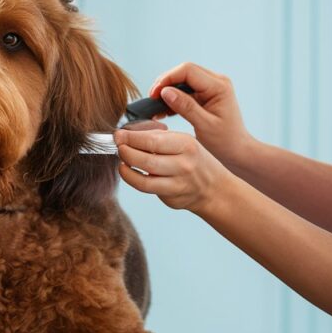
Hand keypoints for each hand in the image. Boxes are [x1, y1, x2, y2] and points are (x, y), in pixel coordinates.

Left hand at [113, 128, 233, 212]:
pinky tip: (128, 172)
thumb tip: (125, 135)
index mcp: (186, 145)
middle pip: (145, 160)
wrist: (213, 188)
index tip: (118, 135)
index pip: (152, 140)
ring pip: (143, 179)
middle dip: (126, 152)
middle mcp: (183, 165)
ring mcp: (178, 183)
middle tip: (118, 147)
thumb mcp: (182, 142)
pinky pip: (146, 189)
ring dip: (126, 169)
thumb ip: (157, 138)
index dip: (130, 138)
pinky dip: (132, 179)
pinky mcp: (172, 197)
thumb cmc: (192, 159)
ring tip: (121, 160)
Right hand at [150, 63, 254, 169]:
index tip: (154, 94)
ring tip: (155, 106)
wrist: (237, 150)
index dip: (168, 78)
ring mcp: (211, 87)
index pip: (188, 70)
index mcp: (219, 87)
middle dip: (165, 83)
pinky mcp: (205, 95)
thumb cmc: (225, 141)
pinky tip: (163, 110)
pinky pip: (185, 90)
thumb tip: (165, 91)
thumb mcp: (204, 125)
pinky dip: (173, 98)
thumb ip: (185, 107)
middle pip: (184, 71)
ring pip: (183, 79)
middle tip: (152, 99)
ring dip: (167, 90)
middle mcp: (216, 82)